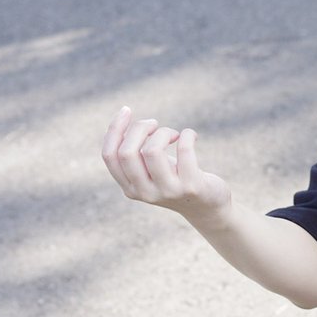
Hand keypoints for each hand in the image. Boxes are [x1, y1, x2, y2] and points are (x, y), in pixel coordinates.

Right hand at [101, 106, 230, 224]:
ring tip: (174, 134)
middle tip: (155, 124)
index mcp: (129, 188)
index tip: (127, 111)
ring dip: (163, 132)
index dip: (115, 129)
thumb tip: (123, 122)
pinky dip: (187, 134)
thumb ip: (134, 153)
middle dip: (140, 128)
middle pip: (127, 152)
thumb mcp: (150, 169)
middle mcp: (145, 193)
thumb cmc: (174, 178)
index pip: (109, 156)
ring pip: (152, 150)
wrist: (207, 206)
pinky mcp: (191, 186)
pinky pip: (184, 149)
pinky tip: (190, 135)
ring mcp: (168, 191)